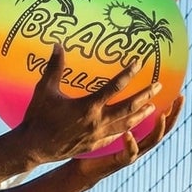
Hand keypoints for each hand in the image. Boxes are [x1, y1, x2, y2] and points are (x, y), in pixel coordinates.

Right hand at [15, 46, 162, 164]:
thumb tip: (57, 44)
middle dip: (145, 96)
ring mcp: (97, 135)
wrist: (33, 147)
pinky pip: (114, 137)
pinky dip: (125, 131)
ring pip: (126, 124)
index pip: (114, 87)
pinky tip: (131, 127)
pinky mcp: (93, 145)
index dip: (128, 73)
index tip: (139, 62)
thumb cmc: (37, 117)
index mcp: (87, 106)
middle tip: (158, 86)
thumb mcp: (45, 89)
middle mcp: (97, 121)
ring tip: (152, 107)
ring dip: (140, 115)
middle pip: (128, 107)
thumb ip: (55, 66)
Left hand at [78, 93, 185, 183]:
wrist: (84, 168)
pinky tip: (128, 133)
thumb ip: (112, 103)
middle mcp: (140, 143)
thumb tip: (106, 78)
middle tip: (180, 98)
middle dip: (174, 113)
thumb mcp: (107, 119)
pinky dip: (130, 143)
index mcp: (140, 133)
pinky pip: (129, 153)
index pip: (161, 119)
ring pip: (152, 140)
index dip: (172, 108)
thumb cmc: (93, 141)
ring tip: (163, 115)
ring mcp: (132, 153)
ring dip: (159, 127)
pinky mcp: (120, 161)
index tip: (179, 92)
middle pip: (164, 128)